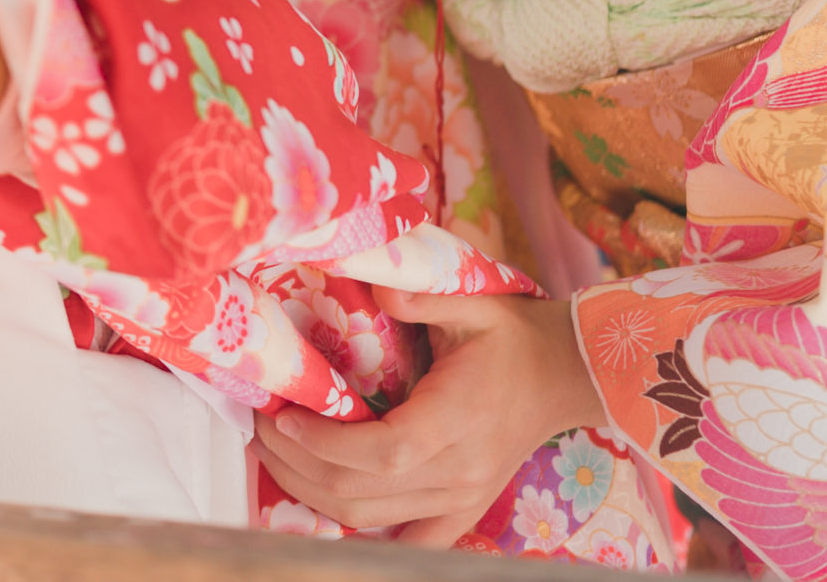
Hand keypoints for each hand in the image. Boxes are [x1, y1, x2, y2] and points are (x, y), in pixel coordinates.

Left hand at [252, 289, 605, 544]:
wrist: (564, 376)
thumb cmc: (512, 336)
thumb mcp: (474, 301)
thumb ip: (421, 295)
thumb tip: (376, 285)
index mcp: (458, 418)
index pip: (383, 452)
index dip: (324, 443)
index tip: (284, 416)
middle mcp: (459, 472)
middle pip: (362, 491)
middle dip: (297, 463)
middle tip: (262, 427)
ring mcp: (462, 498)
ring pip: (370, 518)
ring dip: (311, 493)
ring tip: (275, 454)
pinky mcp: (463, 510)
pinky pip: (406, 542)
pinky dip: (359, 530)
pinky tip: (324, 501)